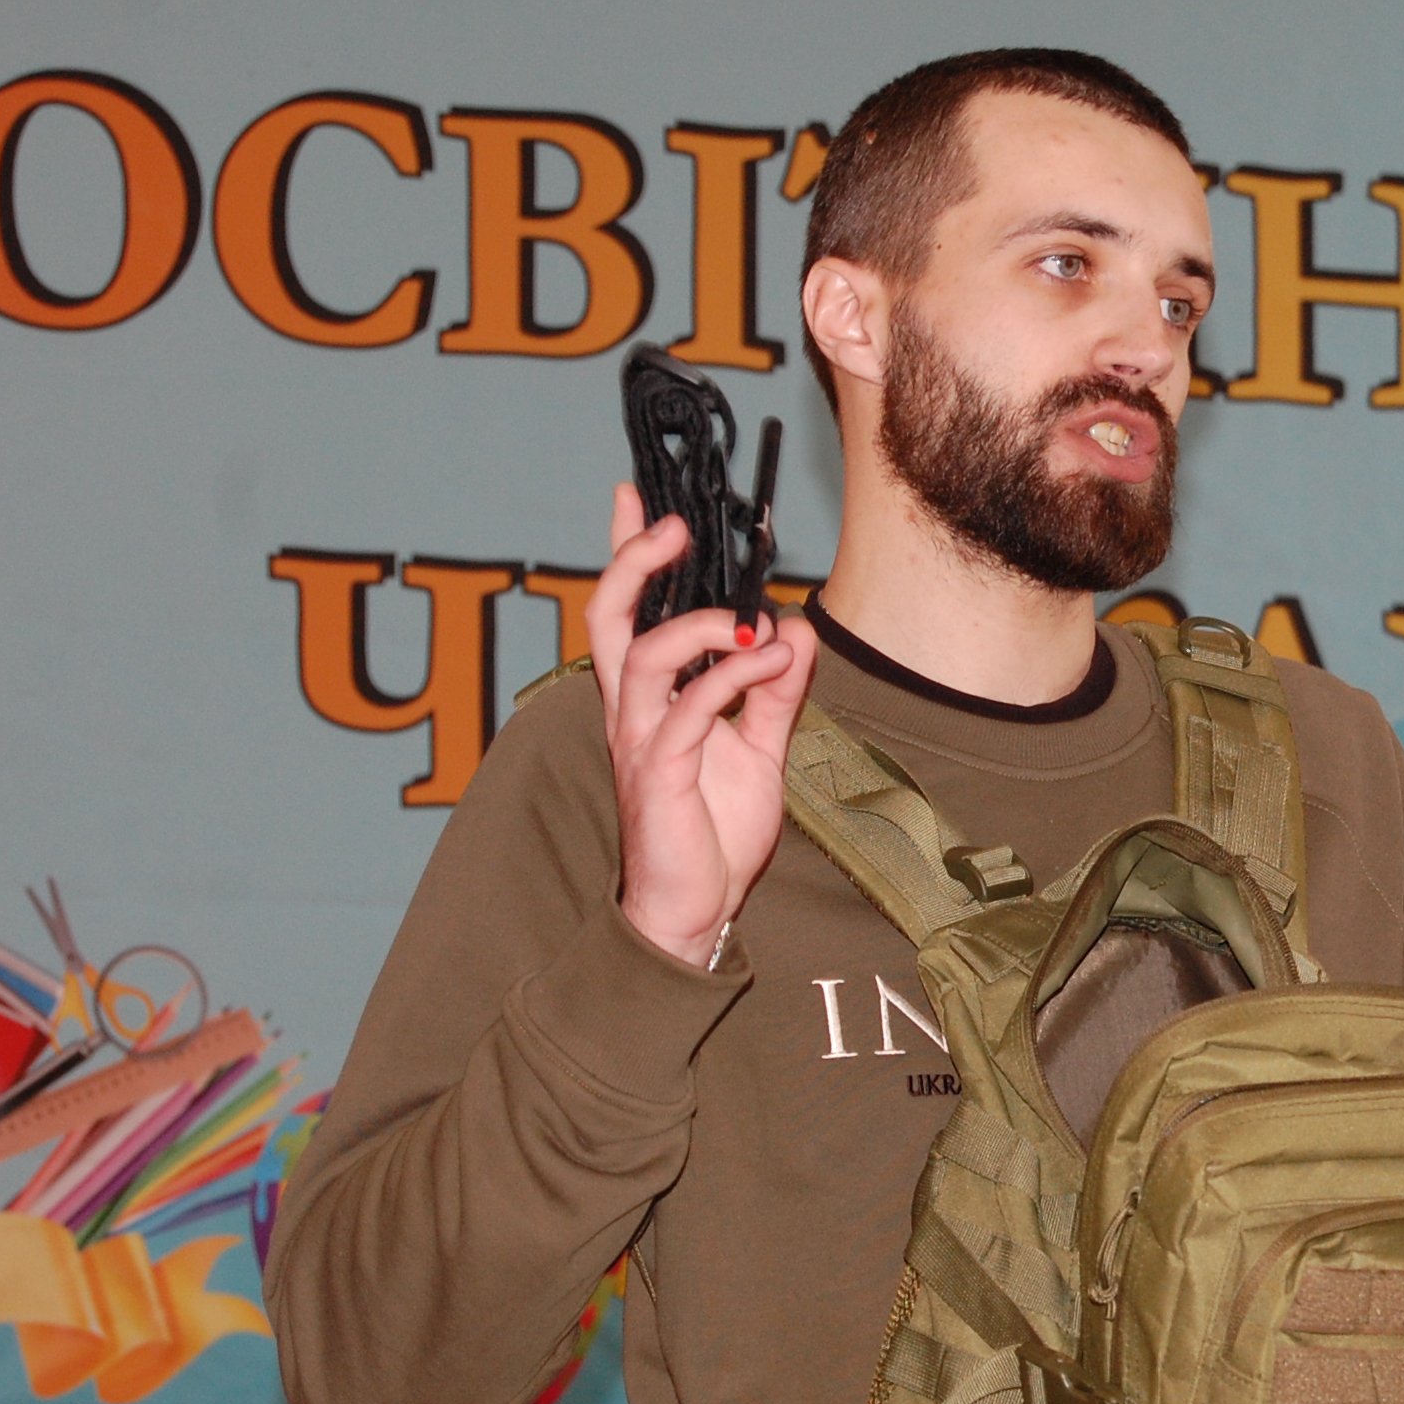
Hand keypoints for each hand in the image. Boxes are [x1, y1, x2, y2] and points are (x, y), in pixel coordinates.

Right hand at [585, 483, 815, 965]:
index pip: (628, 611)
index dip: (625, 553)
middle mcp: (632, 710)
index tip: (634, 496)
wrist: (696, 907)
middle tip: (668, 523)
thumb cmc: (713, 831)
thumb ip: (774, 689)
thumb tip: (795, 630)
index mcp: (650, 697)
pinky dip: (732, 677)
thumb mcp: (759, 747)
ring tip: (751, 620)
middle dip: (632, 561)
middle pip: (608, 617)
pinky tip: (770, 663)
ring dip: (699, 625)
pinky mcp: (659, 772)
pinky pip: (688, 708)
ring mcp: (640, 739)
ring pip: (642, 655)